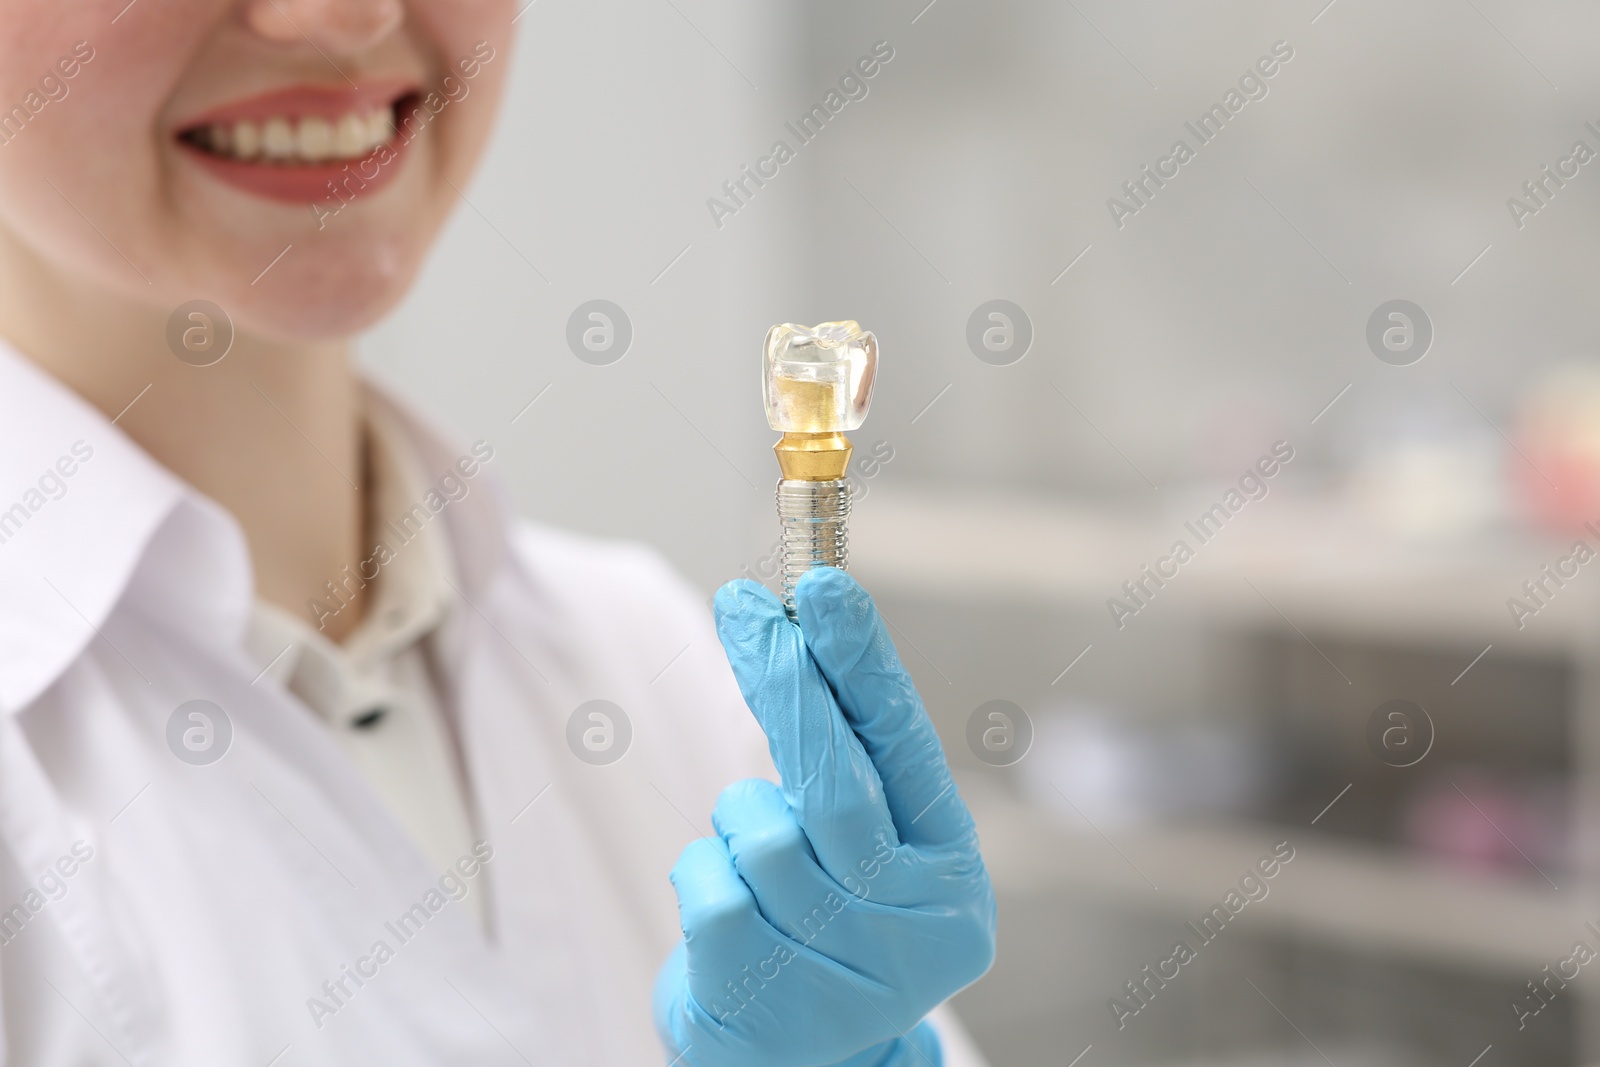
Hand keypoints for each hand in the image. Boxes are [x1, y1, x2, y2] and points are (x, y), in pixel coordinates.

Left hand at [653, 568, 995, 1066]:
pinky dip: (701, 874)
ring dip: (737, 824)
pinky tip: (727, 915)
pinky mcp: (767, 1000)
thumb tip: (791, 634)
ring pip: (757, 831)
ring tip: (758, 869)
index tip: (822, 582)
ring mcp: (844, 970)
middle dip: (783, 683)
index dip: (862, 660)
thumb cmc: (825, 928)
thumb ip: (846, 764)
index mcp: (951, 870)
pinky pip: (707, 882)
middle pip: (835, 781)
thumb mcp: (862, 850)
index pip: (906, 745)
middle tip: (741, 607)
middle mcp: (915, 924)